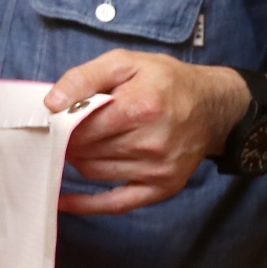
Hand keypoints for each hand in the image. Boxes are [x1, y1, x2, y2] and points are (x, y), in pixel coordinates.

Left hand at [49, 51, 247, 213]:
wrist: (215, 107)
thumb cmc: (167, 82)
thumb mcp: (127, 63)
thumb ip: (85, 77)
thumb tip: (51, 104)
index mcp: (141, 107)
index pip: (79, 126)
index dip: (61, 123)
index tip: (58, 118)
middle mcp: (151, 142)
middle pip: (84, 150)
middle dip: (69, 141)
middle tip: (68, 130)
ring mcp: (158, 169)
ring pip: (93, 172)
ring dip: (80, 160)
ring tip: (84, 144)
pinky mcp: (163, 187)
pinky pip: (115, 204)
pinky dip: (86, 205)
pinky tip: (66, 200)